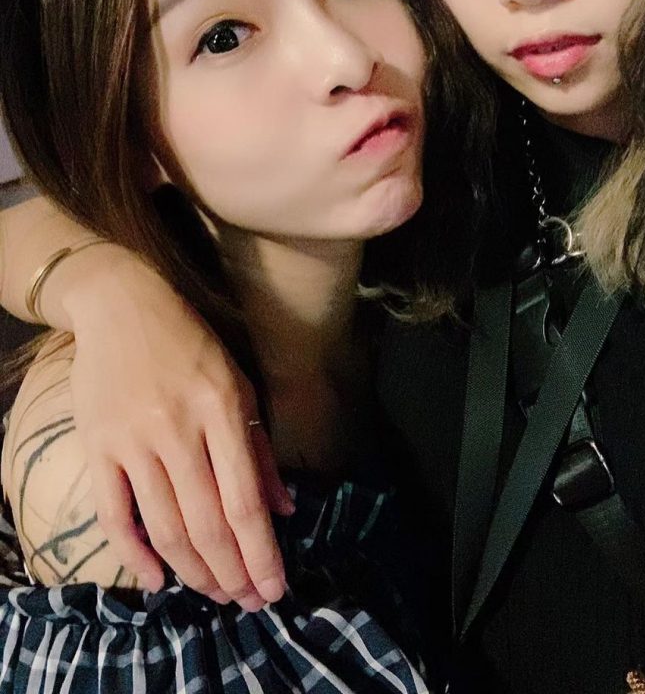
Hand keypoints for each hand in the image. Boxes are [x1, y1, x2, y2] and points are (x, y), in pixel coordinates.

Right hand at [66, 247, 292, 608]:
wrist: (123, 306)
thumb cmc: (192, 344)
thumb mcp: (240, 383)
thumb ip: (260, 449)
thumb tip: (283, 508)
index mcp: (223, 409)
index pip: (245, 500)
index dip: (261, 552)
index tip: (275, 587)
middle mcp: (178, 428)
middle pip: (207, 522)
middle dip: (232, 572)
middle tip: (248, 602)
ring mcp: (133, 440)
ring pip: (165, 525)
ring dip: (193, 570)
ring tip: (215, 594)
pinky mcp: (97, 446)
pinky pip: (113, 513)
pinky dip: (132, 553)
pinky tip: (155, 580)